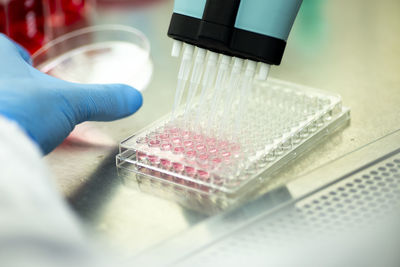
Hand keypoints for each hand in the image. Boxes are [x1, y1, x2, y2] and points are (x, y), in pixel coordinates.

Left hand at [0, 34, 142, 153]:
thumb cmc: (19, 109)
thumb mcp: (70, 102)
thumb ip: (102, 99)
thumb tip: (133, 98)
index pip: (11, 51)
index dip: (24, 60)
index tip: (35, 69)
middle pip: (10, 80)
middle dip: (25, 91)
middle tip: (39, 103)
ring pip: (9, 104)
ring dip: (21, 112)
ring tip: (32, 126)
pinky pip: (7, 125)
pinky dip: (16, 131)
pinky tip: (23, 141)